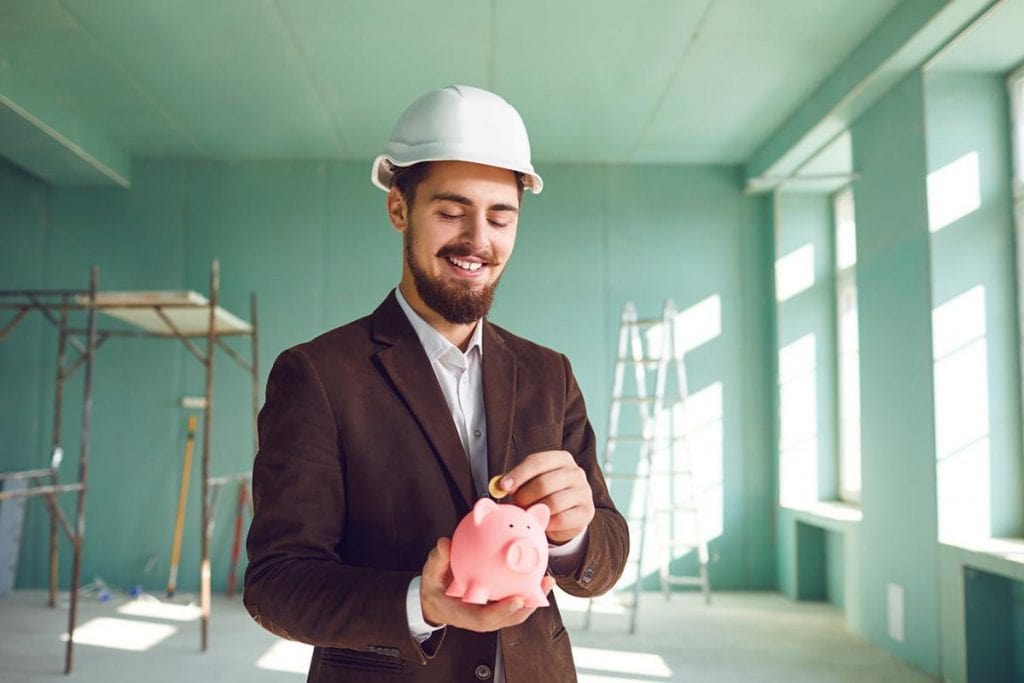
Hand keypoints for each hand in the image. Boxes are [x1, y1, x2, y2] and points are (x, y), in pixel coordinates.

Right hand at [420, 537, 555, 631]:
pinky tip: (536, 572)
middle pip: (510, 617)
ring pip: (517, 610)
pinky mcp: (498, 607)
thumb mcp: (431, 575)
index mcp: (465, 614)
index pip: (486, 617)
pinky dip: (527, 590)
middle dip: (529, 605)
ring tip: (547, 579)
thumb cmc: (434, 589)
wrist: (435, 602)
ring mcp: (493, 614)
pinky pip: (515, 600)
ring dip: (534, 597)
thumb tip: (445, 543)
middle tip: (543, 584)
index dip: (503, 611)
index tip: (517, 600)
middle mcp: (483, 617)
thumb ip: (438, 560)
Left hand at [499, 450, 594, 544]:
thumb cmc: (545, 494)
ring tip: (529, 513)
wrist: (569, 514)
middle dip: (525, 496)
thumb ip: (516, 481)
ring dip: (535, 511)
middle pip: (544, 483)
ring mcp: (584, 491)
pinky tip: (543, 522)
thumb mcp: (532, 481)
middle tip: (517, 504)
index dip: (518, 474)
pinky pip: (562, 519)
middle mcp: (575, 472)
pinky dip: (548, 523)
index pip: (537, 462)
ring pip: (553, 503)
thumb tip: (498, 486)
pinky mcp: (587, 511)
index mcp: (561, 458)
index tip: (504, 487)